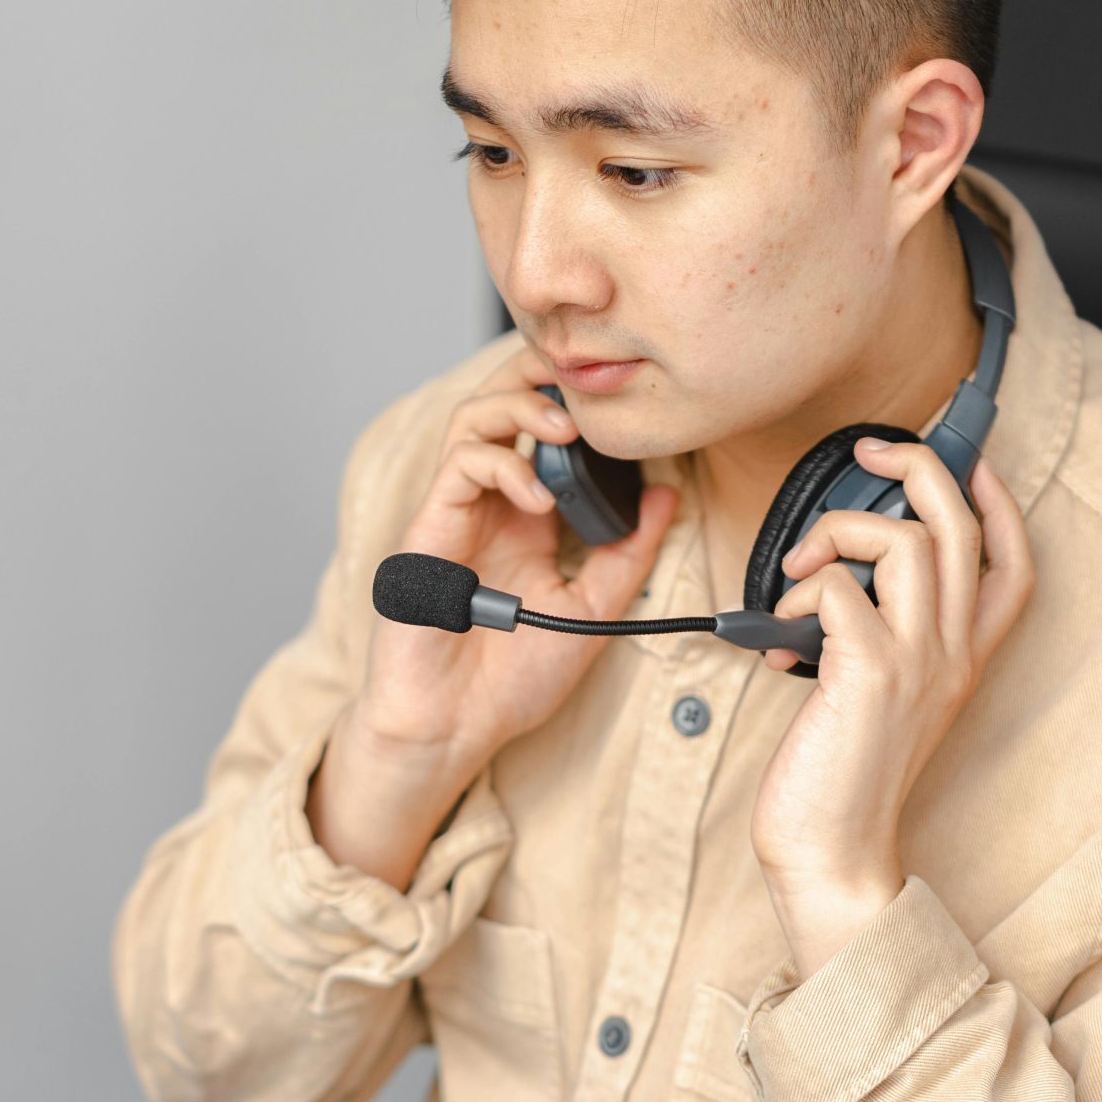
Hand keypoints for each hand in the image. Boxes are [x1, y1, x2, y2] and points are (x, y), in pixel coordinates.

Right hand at [310, 343, 676, 885]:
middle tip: (585, 377)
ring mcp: (459, 510)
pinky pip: (462, 464)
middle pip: (503, 403)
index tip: (623, 398)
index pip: (546, 431)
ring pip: (476, 418)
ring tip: (566, 429)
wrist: (456, 725)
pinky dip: (504, 463)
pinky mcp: (432, 525)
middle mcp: (492, 503)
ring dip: (522, 407)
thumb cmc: (512, 678)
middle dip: (539, 376)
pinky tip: (537, 495)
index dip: (576, 401)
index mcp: (528, 516)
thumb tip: (670, 493)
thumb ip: (629, 553)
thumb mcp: (592, 609)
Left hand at [749, 438, 1034, 978]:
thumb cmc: (840, 775)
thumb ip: (876, 636)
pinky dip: (803, 591)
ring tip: (801, 571)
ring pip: (907, 540)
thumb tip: (835, 575)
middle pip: (960, 525)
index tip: (967, 461)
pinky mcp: (869, 674)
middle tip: (868, 454)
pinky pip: (841, 586)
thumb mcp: (878, 697)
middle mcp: (953, 654)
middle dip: (916, 466)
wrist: (832, 852)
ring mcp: (918, 662)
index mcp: (964, 659)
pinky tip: (780, 634)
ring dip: (841, 532)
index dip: (997, 502)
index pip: (1014, 564)